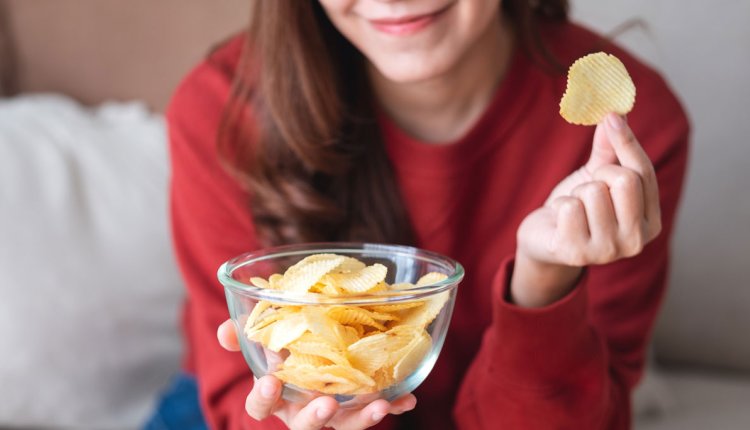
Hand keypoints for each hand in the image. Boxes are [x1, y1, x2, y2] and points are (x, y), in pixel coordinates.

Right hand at [217, 320, 416, 428]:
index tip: (270, 382)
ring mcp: (334, 413)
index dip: (263, 398)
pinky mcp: (360, 408)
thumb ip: (246, 334)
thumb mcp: (266, 339)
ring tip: (378, 405)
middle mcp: (304, 410)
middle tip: (326, 404)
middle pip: (305, 427)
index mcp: (277, 396)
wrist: (318, 350)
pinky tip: (407, 398)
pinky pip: (376, 411)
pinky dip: (393, 405)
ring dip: (361, 418)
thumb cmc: (287, 349)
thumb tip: (225, 330)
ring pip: (344, 426)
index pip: (261, 407)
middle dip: (314, 419)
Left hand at [512, 113, 660, 306]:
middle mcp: (635, 241)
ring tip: (573, 209)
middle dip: (598, 175)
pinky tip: (560, 221)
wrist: (545, 240)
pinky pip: (569, 207)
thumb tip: (617, 112)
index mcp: (650, 222)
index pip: (644, 174)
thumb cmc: (578, 208)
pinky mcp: (577, 253)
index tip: (611, 116)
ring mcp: (607, 251)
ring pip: (593, 192)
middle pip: (625, 181)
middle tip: (587, 188)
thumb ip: (611, 149)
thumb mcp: (597, 177)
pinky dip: (560, 207)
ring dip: (576, 194)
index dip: (627, 142)